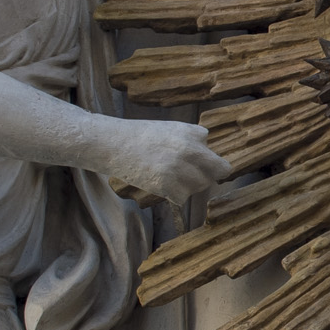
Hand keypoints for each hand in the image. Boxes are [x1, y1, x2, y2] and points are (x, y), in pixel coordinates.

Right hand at [99, 117, 230, 202]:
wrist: (112, 143)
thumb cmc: (140, 137)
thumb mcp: (171, 130)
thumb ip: (192, 144)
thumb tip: (210, 166)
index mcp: (194, 133)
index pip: (217, 157)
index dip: (206, 164)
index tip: (195, 166)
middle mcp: (191, 150)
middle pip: (217, 174)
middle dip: (204, 176)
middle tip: (183, 174)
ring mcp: (180, 168)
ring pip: (200, 187)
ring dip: (187, 186)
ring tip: (166, 176)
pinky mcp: (167, 185)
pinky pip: (182, 199)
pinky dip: (172, 196)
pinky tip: (158, 183)